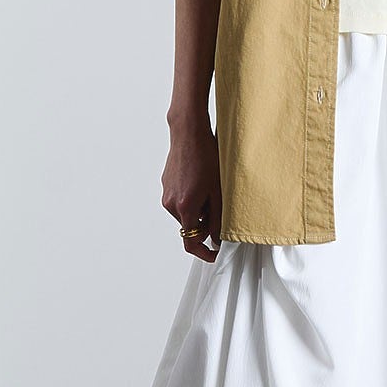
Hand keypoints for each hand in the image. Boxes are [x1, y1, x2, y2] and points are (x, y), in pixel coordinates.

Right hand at [163, 116, 221, 260]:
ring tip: (211, 188)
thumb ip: (217, 219)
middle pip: (190, 227)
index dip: (204, 252)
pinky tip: (201, 180)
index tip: (215, 254)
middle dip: (205, 224)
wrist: (189, 133)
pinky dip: (192, 198)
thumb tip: (217, 240)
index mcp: (185, 207)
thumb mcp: (218, 191)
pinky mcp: (166, 184)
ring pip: (185, 213)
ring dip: (199, 209)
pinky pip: (180, 200)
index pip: (190, 242)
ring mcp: (166, 193)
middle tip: (219, 207)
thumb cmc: (207, 157)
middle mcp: (171, 204)